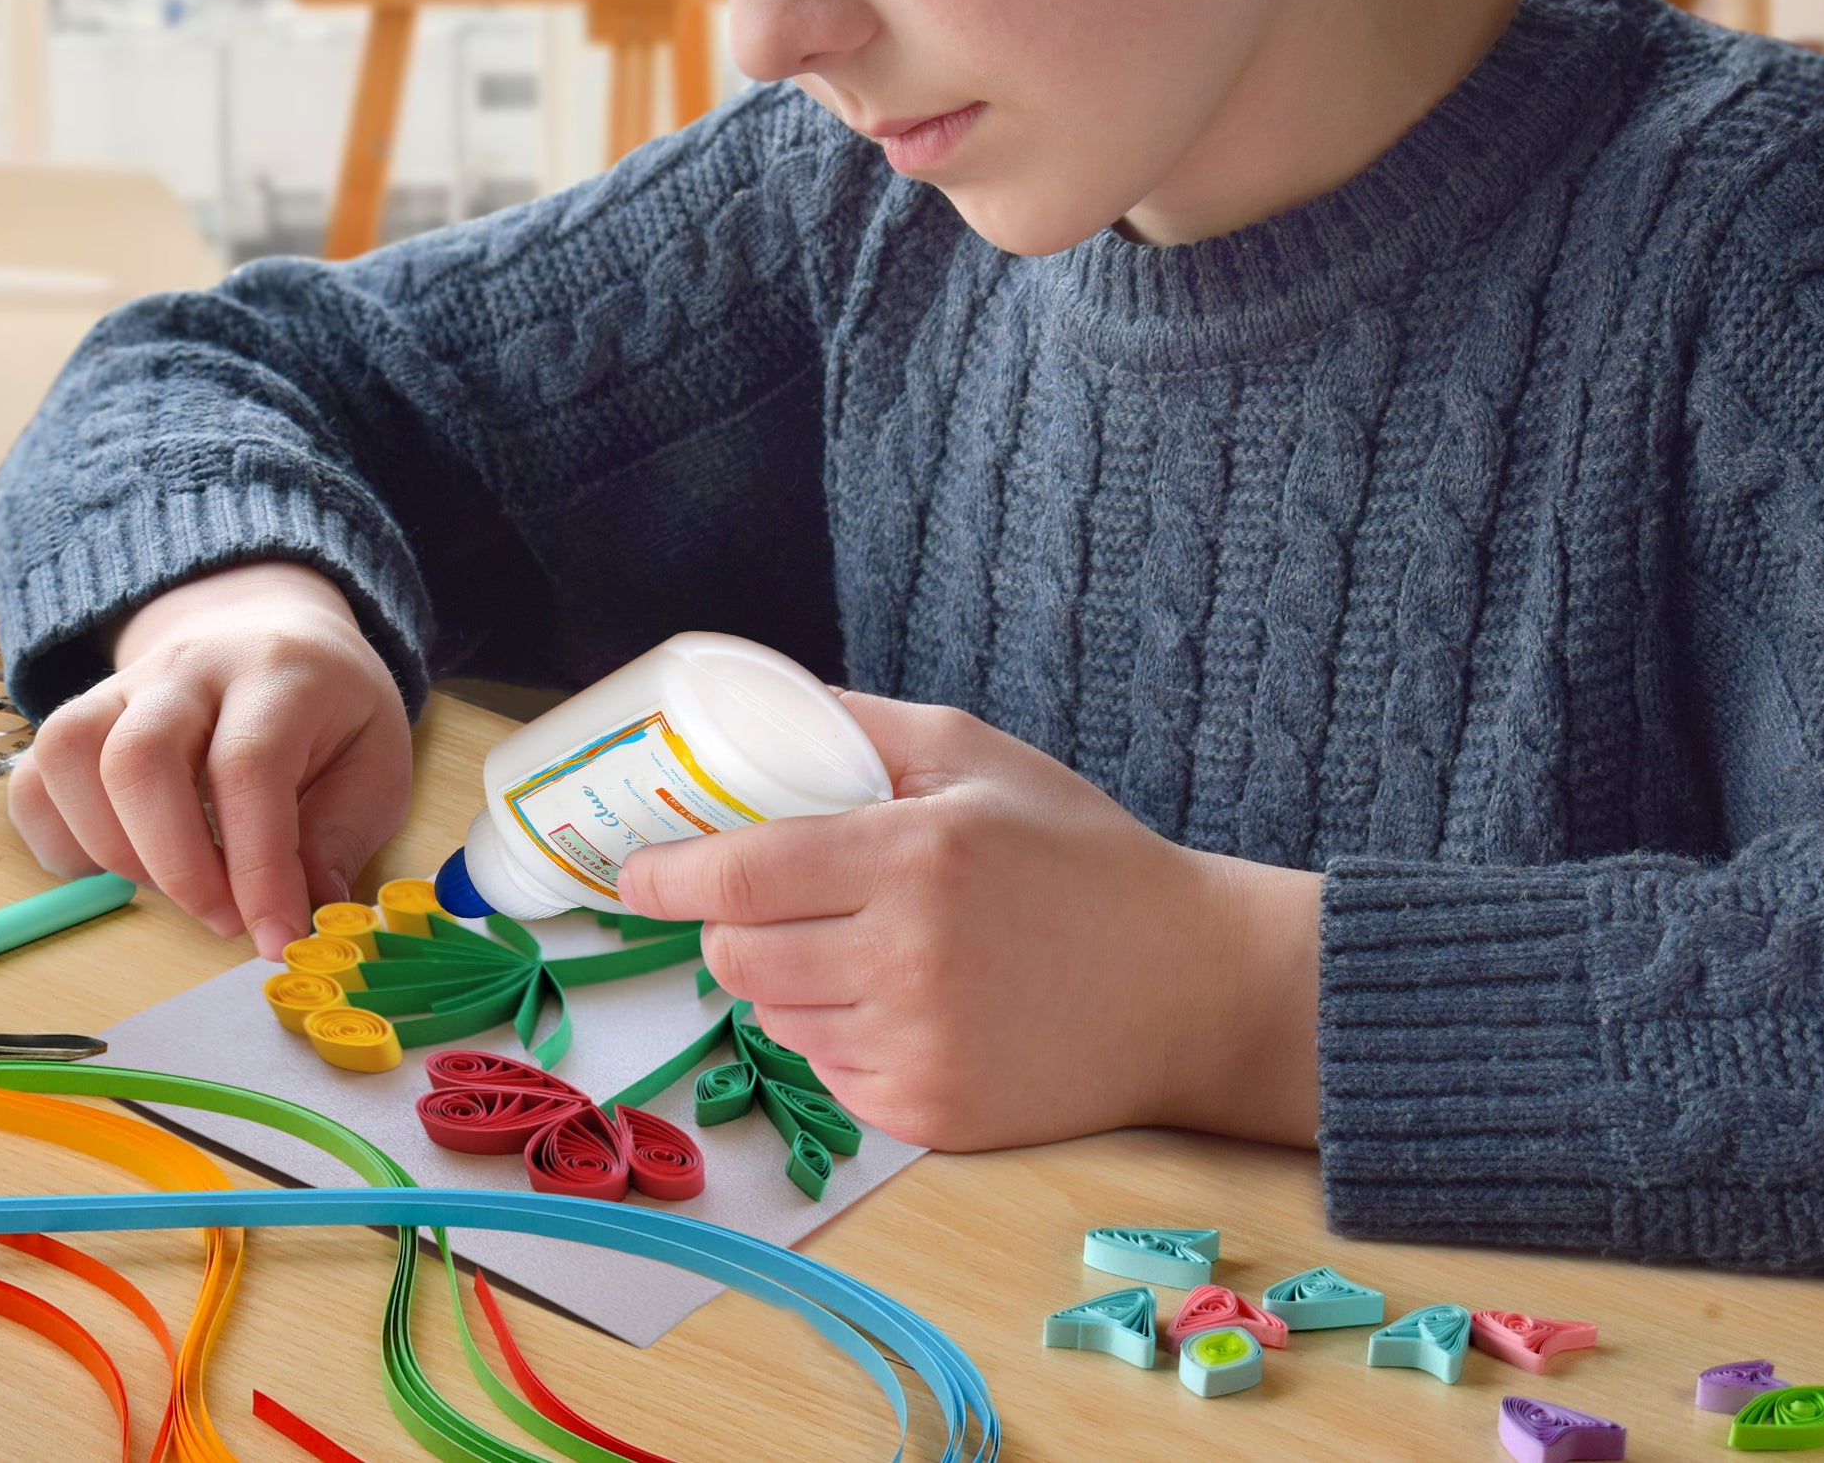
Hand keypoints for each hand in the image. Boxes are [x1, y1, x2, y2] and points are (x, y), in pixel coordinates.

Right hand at [7, 560, 410, 959]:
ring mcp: (121, 686)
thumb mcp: (375, 761)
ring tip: (175, 883)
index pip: (248, 766)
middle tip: (223, 918)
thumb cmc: (328, 712)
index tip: (275, 936)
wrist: (271, 633)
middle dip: (176, 866)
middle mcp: (188, 667)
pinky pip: (33, 781)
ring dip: (113, 851)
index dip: (256, 866)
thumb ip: (342, 837)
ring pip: (69, 757)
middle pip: (139, 758)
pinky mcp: (76, 716)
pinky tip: (121, 864)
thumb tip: (306, 916)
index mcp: (276, 671)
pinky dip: (63, 843)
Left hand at [615, 693, 1320, 1152]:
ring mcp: (918, 1048)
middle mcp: (906, 959)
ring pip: (776, 1018)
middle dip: (729, 925)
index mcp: (912, 855)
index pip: (739, 875)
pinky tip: (896, 1001)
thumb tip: (759, 709)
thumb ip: (857, 724)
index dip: (668, 877)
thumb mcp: (973, 752)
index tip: (635, 874)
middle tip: (767, 901)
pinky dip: (836, 1036)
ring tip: (854, 945)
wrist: (1188, 984)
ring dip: (785, 982)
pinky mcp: (932, 1114)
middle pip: (739, 957)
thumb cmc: (1076, 853)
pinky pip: (829, 1073)